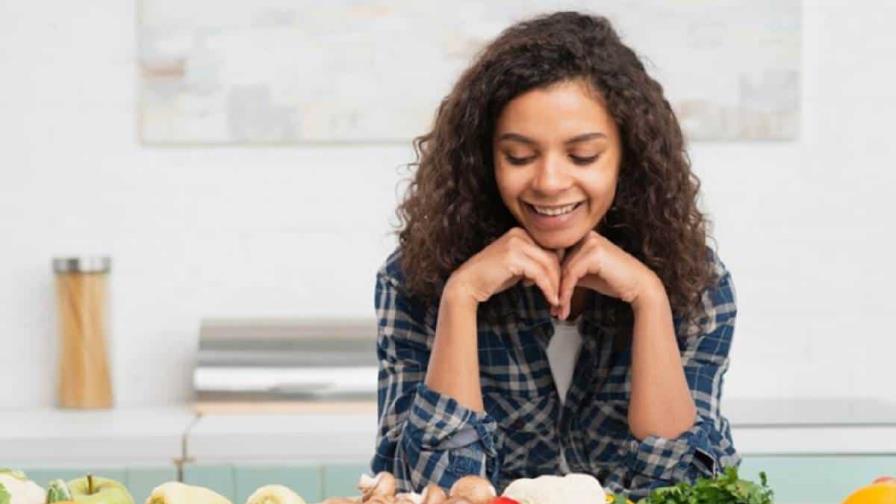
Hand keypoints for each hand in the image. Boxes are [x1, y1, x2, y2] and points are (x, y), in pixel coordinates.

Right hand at [447, 227, 561, 308]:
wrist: (467, 284)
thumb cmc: (490, 278)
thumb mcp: (516, 266)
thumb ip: (533, 263)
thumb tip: (554, 269)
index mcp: (520, 233)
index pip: (549, 249)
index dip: (557, 269)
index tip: (559, 286)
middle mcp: (519, 234)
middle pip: (552, 256)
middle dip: (558, 278)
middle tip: (559, 296)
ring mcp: (516, 244)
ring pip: (548, 265)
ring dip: (555, 285)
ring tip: (556, 300)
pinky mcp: (513, 257)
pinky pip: (540, 274)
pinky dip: (548, 288)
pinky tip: (550, 299)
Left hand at [557, 230, 660, 319]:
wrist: (639, 286)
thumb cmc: (614, 281)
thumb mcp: (586, 274)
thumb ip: (569, 272)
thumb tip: (547, 281)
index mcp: (584, 237)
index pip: (558, 256)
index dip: (550, 277)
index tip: (547, 296)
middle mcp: (586, 235)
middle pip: (559, 263)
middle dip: (553, 287)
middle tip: (551, 307)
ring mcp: (590, 242)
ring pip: (563, 271)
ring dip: (558, 294)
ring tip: (558, 311)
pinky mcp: (593, 253)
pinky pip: (571, 275)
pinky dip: (566, 293)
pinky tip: (564, 306)